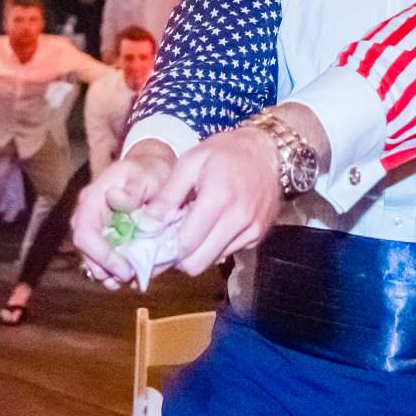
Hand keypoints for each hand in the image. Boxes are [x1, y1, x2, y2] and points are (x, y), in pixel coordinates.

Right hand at [72, 142, 177, 285]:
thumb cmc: (151, 171)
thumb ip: (134, 189)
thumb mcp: (148, 175)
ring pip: (91, 259)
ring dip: (109, 274)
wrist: (151, 170)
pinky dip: (114, 270)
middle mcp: (86, 215)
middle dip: (106, 269)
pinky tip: (132, 275)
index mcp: (92, 199)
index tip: (127, 270)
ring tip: (132, 279)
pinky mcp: (103, 236)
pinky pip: (101, 259)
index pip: (84, 234)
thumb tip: (115, 199)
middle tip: (132, 278)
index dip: (102, 256)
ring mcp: (93, 227)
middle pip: (85, 252)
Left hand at [139, 125, 285, 279]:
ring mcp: (252, 230)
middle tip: (169, 240)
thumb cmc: (225, 152)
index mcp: (219, 198)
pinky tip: (211, 226)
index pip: (186, 244)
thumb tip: (148, 223)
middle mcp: (239, 219)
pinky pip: (228, 253)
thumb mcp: (190, 161)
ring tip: (191, 228)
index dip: (165, 249)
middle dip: (179, 257)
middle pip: (198, 263)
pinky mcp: (259, 236)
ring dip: (197, 251)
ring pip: (212, 261)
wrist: (267, 151)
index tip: (154, 241)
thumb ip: (168, 194)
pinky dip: (214, 245)